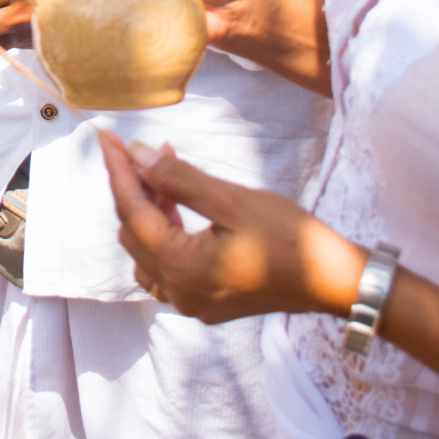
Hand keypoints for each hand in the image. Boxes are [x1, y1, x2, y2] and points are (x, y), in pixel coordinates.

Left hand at [99, 129, 364, 324]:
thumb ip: (179, 178)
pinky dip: (163, 234)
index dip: (118, 169)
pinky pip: (165, 266)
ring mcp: (190, 302)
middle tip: (142, 149)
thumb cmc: (289, 237)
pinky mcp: (204, 302)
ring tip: (163, 174)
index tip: (105, 136)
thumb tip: (137, 154)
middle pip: (134, 232)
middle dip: (133, 187)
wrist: (333, 281)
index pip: (132, 210)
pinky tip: (177, 208)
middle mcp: (177, 291)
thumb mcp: (232, 199)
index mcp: (181, 267)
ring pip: (146, 251)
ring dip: (147, 212)